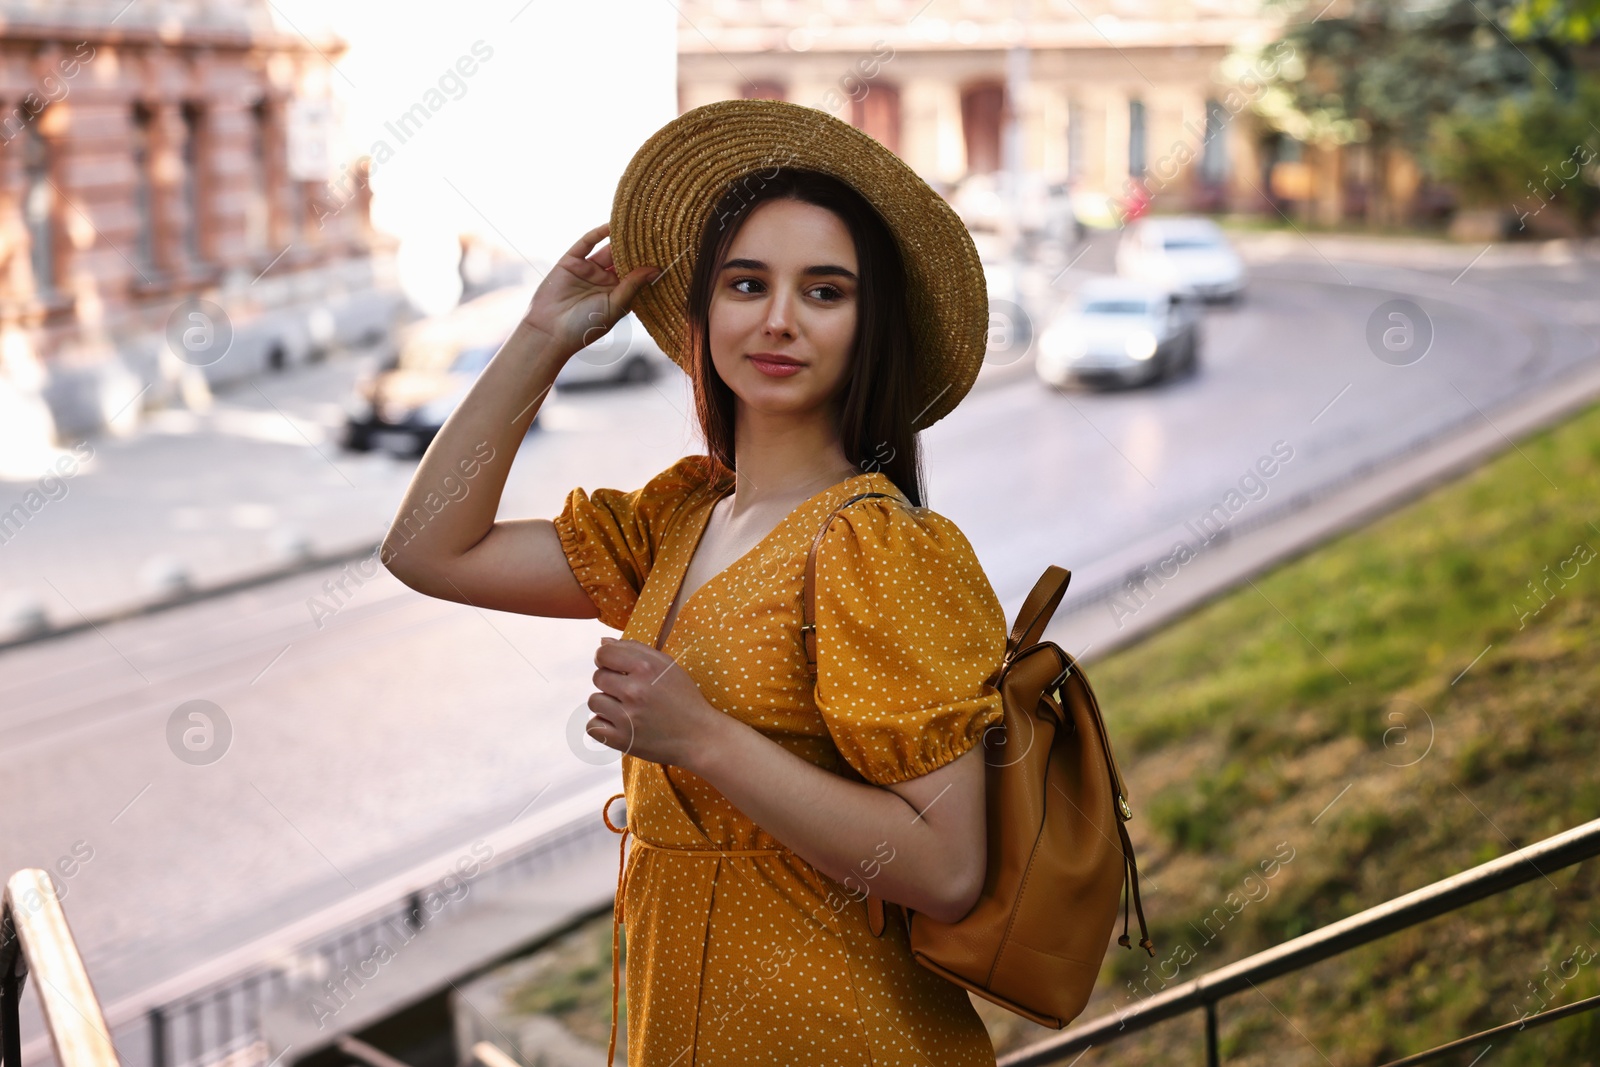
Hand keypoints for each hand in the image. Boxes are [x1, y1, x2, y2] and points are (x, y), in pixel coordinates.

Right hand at [521, 223, 658, 358]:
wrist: (550, 331)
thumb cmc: (585, 327)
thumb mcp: (615, 306)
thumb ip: (633, 286)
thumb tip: (655, 270)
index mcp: (617, 294)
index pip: (636, 274)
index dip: (648, 263)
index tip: (666, 251)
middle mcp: (604, 281)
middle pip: (623, 259)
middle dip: (637, 248)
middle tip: (655, 231)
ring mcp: (588, 270)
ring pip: (607, 249)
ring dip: (620, 238)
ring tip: (637, 224)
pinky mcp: (571, 261)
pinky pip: (587, 243)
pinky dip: (598, 233)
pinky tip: (612, 225)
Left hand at [586, 637, 729, 768]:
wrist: (699, 737)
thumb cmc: (683, 698)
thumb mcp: (667, 666)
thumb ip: (635, 649)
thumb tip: (603, 642)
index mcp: (647, 668)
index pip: (604, 654)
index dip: (605, 659)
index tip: (613, 667)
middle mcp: (635, 691)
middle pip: (598, 678)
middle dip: (610, 682)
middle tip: (629, 692)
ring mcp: (627, 717)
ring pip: (594, 701)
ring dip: (607, 704)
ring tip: (627, 709)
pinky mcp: (622, 740)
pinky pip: (592, 726)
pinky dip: (603, 726)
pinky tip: (620, 725)